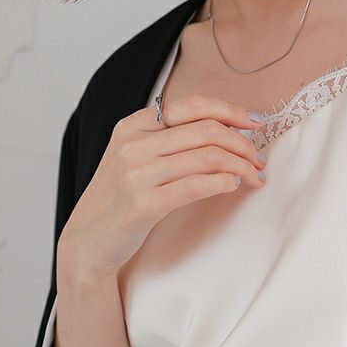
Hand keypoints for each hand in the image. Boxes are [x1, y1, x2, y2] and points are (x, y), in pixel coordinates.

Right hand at [59, 92, 266, 275]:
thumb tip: (225, 128)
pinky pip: (197, 185)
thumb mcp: (135, 156)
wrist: (87, 241)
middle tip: (259, 159)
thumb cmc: (120, 198)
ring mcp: (137, 173)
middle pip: (206, 131)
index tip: (256, 123)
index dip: (230, 111)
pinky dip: (223, 182)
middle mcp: (134, 144)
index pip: (192, 105)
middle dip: (242, 143)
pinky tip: (233, 185)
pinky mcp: (144, 203)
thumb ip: (169, 138)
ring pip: (207, 157)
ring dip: (240, 166)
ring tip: (255, 176)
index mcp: (133, 125)